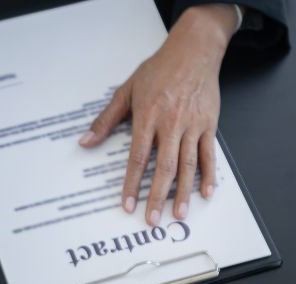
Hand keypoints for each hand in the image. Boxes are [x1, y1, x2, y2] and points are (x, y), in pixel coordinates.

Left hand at [78, 5, 238, 225]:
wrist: (194, 51)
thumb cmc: (159, 70)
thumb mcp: (127, 90)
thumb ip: (106, 119)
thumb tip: (86, 142)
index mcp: (148, 117)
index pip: (137, 157)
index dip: (131, 183)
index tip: (127, 204)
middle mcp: (171, 124)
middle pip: (164, 167)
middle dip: (157, 196)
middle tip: (152, 220)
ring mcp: (192, 126)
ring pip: (188, 165)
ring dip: (184, 192)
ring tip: (179, 214)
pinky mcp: (209, 125)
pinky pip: (210, 154)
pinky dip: (209, 175)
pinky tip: (206, 193)